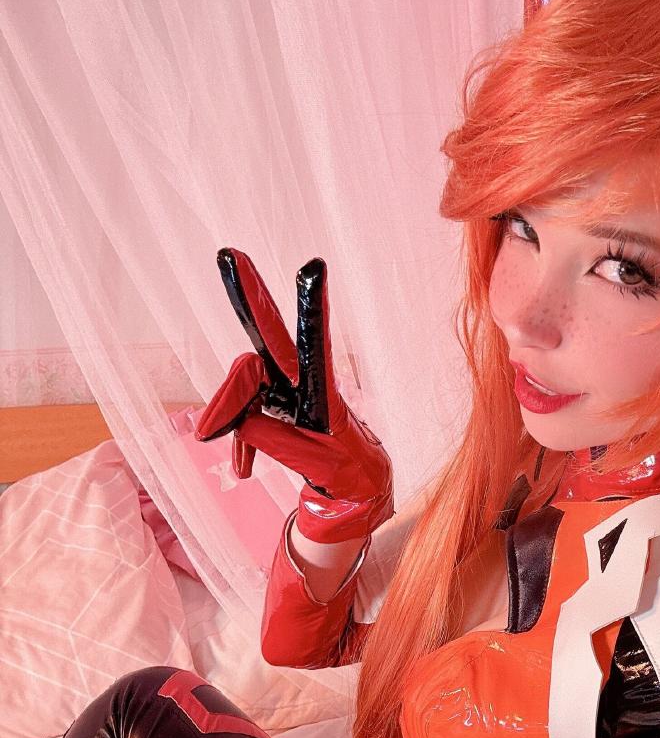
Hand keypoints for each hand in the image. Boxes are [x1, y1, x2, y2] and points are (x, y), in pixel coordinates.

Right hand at [195, 249, 392, 543]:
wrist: (352, 484)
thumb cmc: (342, 469)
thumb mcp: (314, 462)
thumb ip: (272, 436)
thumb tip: (237, 416)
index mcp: (323, 393)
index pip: (314, 343)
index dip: (311, 307)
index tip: (314, 266)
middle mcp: (301, 380)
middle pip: (268, 336)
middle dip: (248, 295)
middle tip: (229, 254)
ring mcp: (284, 388)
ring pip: (241, 388)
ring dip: (230, 422)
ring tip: (243, 471)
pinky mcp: (272, 402)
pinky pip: (241, 413)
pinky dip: (240, 441)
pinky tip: (245, 471)